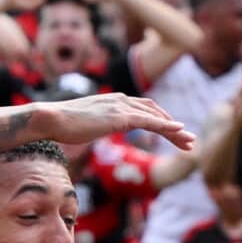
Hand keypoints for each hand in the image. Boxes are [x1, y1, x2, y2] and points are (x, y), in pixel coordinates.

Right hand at [42, 93, 194, 151]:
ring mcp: (121, 107)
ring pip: (156, 117)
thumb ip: (93, 125)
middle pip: (155, 112)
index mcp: (113, 102)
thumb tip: (88, 131)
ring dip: (175, 130)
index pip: (144, 110)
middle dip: (174, 127)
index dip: (161, 121)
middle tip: (189, 140)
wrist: (51, 119)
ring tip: (190, 142)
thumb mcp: (84, 125)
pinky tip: (179, 131)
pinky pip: (149, 122)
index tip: (173, 134)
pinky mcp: (120, 117)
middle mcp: (121, 100)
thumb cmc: (61, 125)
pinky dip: (166, 126)